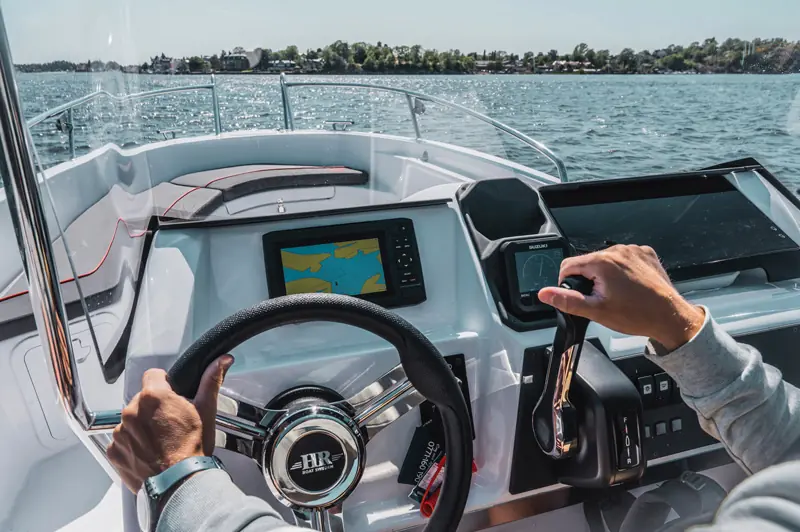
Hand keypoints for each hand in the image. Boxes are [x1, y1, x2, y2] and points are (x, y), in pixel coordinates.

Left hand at [107, 355, 233, 491]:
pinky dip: (132, 445)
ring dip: (142, 427)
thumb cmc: (192, 450)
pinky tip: (149, 453)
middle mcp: (132, 410)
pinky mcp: (114, 450)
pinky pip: (122, 441)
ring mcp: (121, 432)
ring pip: (131, 421)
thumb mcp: (206, 412)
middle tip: (170, 425)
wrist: (178, 485)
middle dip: (154, 409)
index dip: (164, 385)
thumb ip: (211, 381)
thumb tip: (221, 361)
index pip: (153, 375)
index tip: (171, 397)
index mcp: (154, 396)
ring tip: (160, 442)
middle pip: (142, 400)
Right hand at [538, 245, 703, 350]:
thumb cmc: (637, 315)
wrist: (670, 318)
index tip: (577, 296)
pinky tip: (629, 287)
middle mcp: (618, 251)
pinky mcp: (646, 254)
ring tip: (618, 295)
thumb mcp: (596, 311)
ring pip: (606, 261)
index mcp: (603, 262)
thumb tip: (545, 293)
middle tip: (601, 300)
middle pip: (588, 262)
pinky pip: (624, 259)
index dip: (566, 282)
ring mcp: (634, 251)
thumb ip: (567, 300)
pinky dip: (622, 271)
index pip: (568, 265)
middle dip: (589, 280)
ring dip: (606, 275)